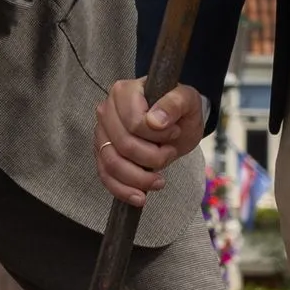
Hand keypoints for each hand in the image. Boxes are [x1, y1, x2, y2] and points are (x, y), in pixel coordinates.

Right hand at [95, 77, 207, 203]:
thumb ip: (174, 104)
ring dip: (139, 178)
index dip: (158, 135)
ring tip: (159, 180)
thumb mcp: (187, 101)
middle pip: (123, 145)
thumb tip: (155, 121)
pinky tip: (140, 197)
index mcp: (124, 92)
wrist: (175, 125)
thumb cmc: (179, 110)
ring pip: (112, 163)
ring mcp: (101, 134)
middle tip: (170, 153)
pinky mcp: (101, 154)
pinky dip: (123, 190)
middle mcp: (106, 111)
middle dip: (152, 158)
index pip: (135, 123)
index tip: (174, 133)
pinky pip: (105, 177)